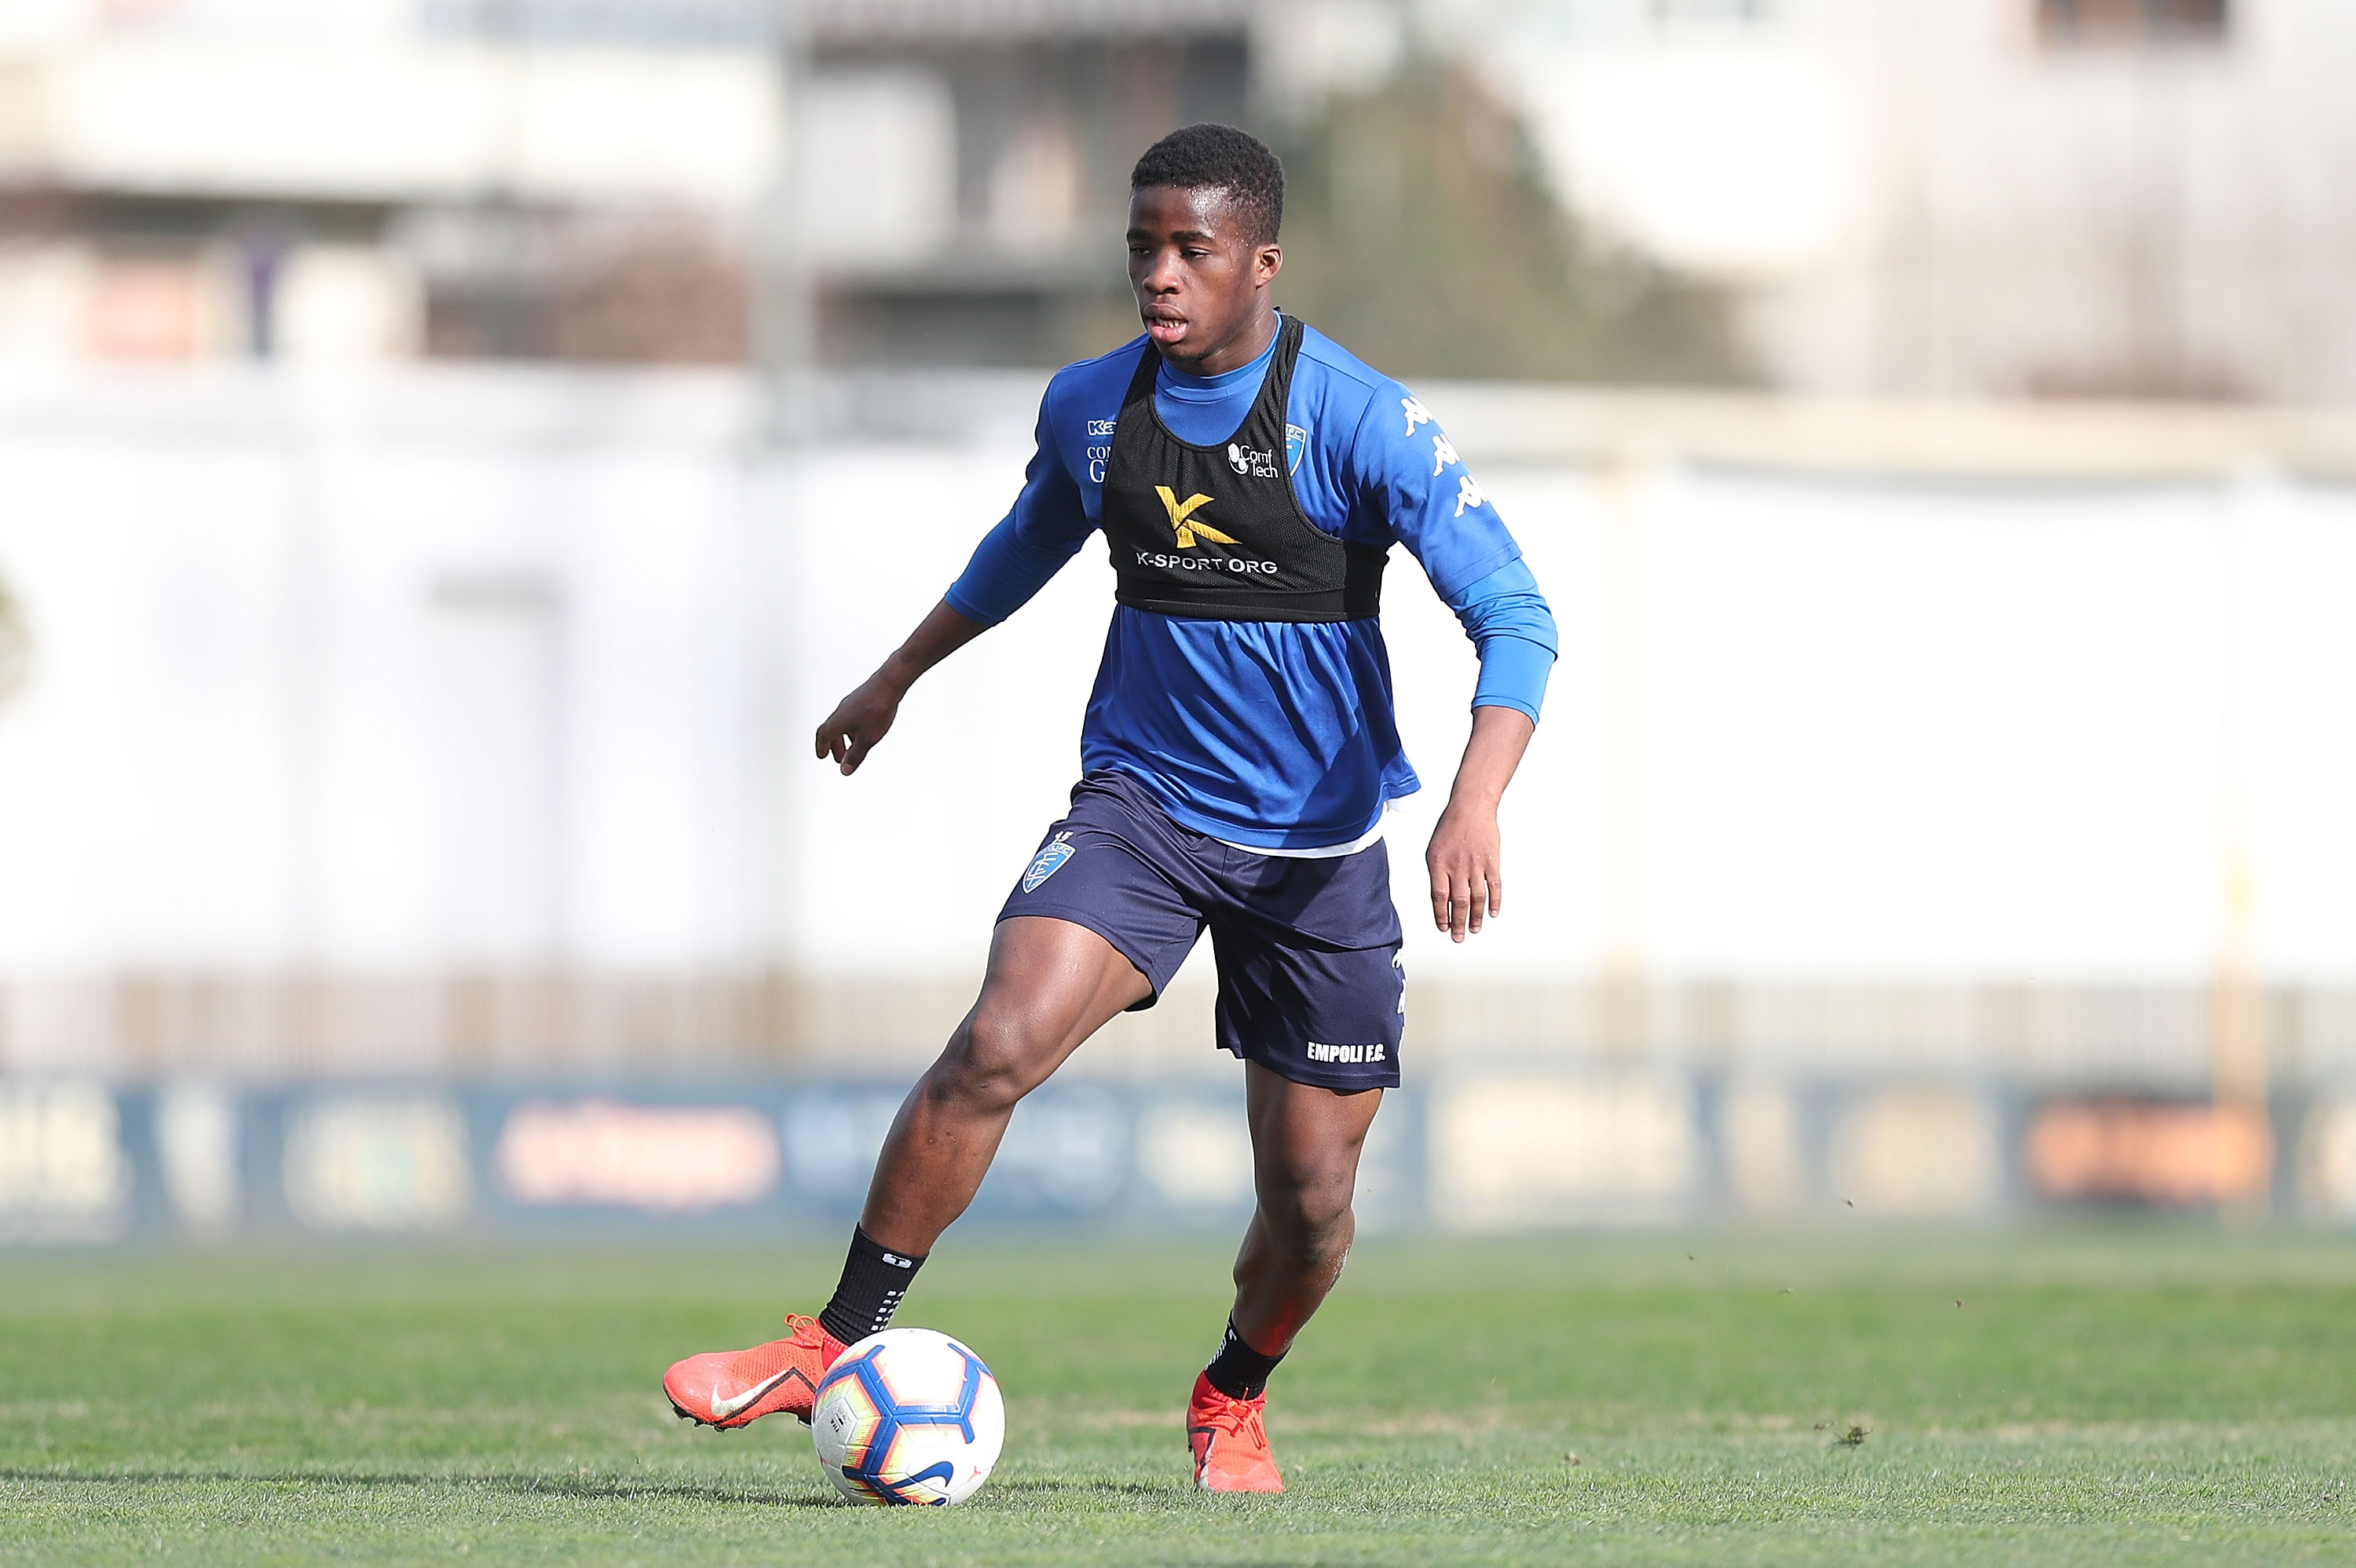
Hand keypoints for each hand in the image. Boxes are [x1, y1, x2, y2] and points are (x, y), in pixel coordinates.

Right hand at [815, 672, 903, 774]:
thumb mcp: (867, 739)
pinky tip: (866, 730)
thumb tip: (845, 770)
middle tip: (840, 758)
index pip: (822, 736)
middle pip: (832, 730)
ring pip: (843, 723)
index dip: (821, 747)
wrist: (890, 683)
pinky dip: (853, 727)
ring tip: (854, 747)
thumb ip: (856, 756)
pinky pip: (852, 716)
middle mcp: (840, 711)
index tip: (822, 755)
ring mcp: (851, 703)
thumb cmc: (876, 710)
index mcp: (837, 721)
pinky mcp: (862, 698)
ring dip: (845, 737)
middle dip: (834, 746)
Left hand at [1424, 801, 1501, 942]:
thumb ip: (1438, 874)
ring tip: (1473, 929)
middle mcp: (1457, 867)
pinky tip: (1492, 913)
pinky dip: (1494, 902)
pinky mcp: (1492, 861)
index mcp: (1438, 864)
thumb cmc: (1450, 826)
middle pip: (1457, 902)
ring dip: (1475, 917)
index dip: (1441, 915)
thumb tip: (1442, 898)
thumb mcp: (1434, 850)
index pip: (1438, 897)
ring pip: (1476, 898)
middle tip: (1458, 937)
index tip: (1443, 927)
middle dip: (1457, 923)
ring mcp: (1475, 865)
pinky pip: (1494, 886)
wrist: (1471, 807)